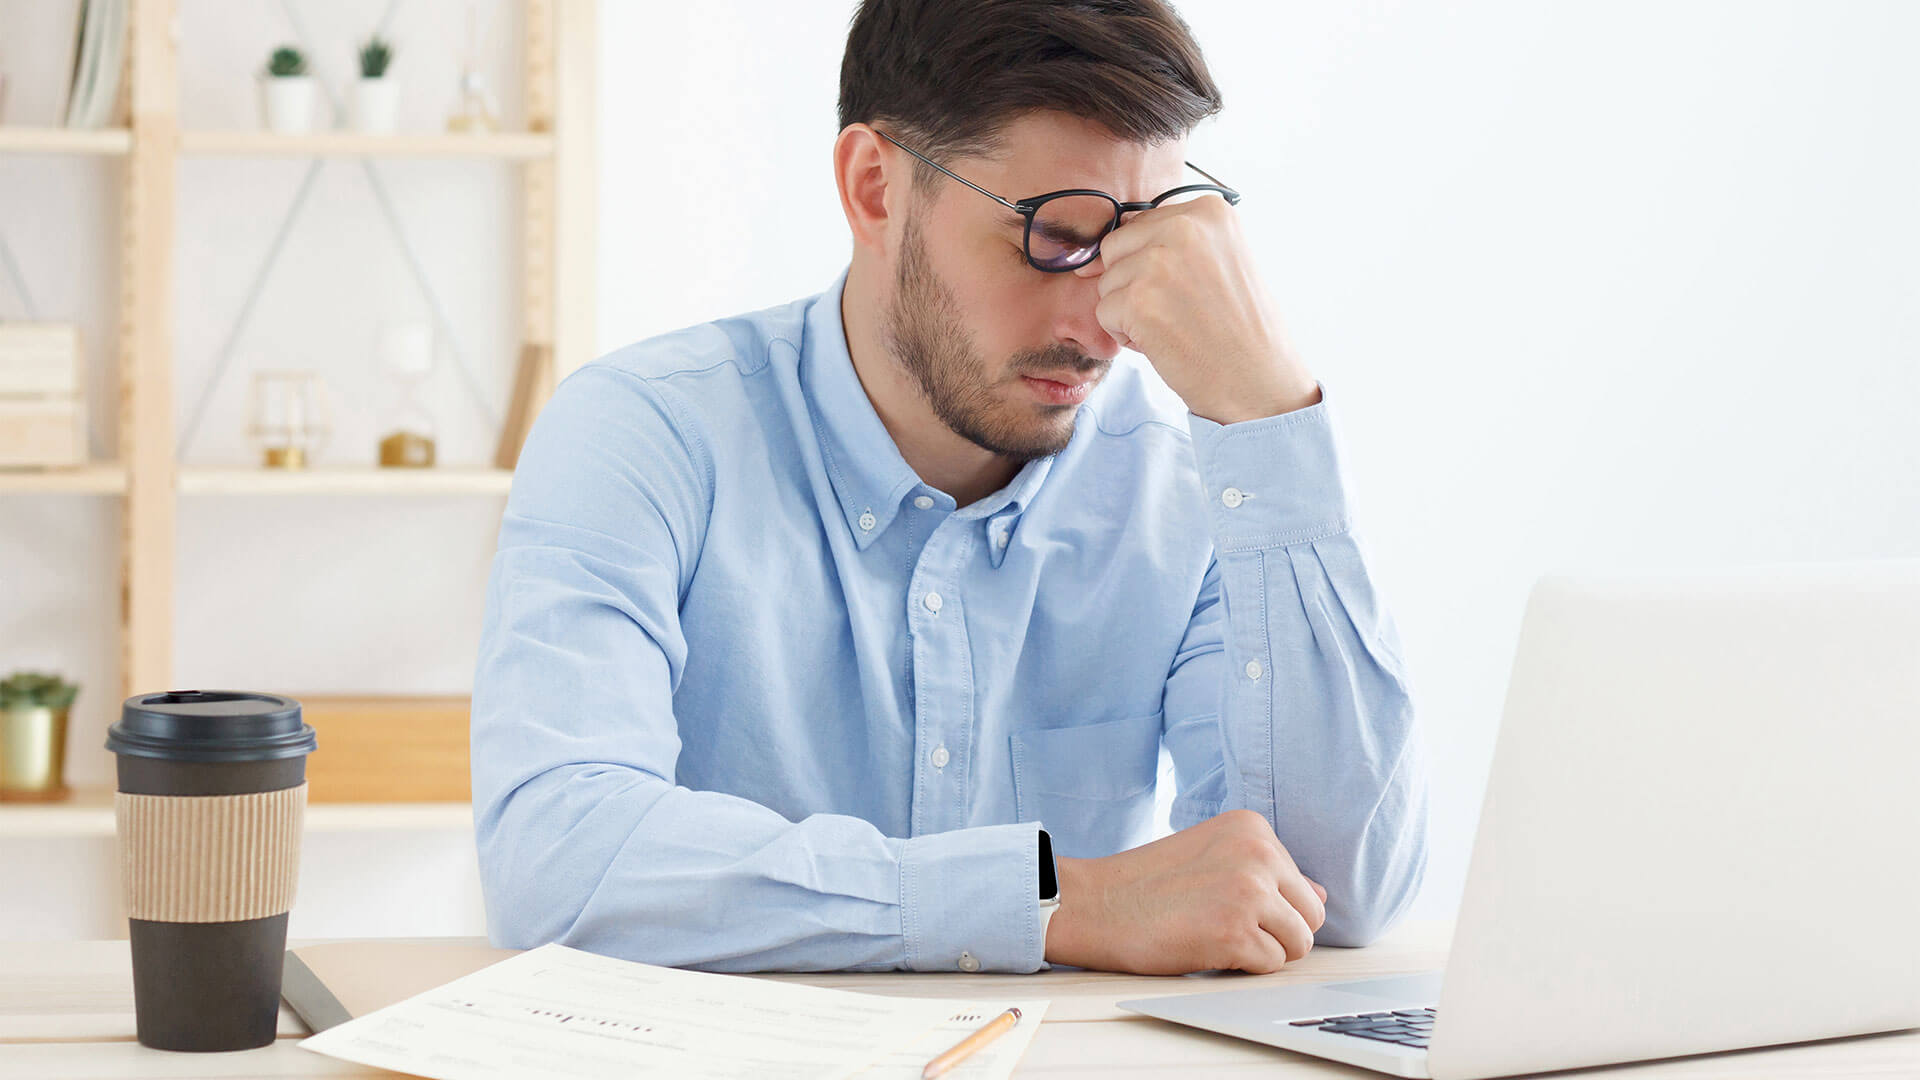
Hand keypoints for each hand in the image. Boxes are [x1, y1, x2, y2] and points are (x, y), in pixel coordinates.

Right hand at [1044, 809, 1329, 973]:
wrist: (1092, 903)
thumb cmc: (1145, 884)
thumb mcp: (1210, 855)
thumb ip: (1267, 872)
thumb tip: (1321, 895)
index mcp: (1253, 828)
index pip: (1302, 885)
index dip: (1272, 909)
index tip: (1226, 905)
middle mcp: (1258, 853)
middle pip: (1311, 916)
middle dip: (1278, 934)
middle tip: (1227, 929)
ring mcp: (1249, 891)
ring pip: (1299, 944)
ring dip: (1263, 953)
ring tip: (1218, 938)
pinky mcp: (1235, 931)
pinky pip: (1271, 966)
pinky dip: (1244, 969)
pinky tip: (1207, 949)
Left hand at [1074, 194, 1320, 423]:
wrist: (1261, 382)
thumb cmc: (1242, 329)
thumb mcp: (1223, 260)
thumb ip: (1177, 239)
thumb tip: (1115, 231)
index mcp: (1209, 211)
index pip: (1142, 224)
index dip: (1151, 265)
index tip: (1185, 291)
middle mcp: (1184, 226)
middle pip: (1116, 248)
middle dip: (1133, 284)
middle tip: (1178, 311)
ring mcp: (1159, 262)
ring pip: (1107, 282)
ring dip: (1130, 312)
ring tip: (1177, 328)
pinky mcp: (1138, 300)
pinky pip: (1104, 313)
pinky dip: (1127, 336)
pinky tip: (1166, 343)